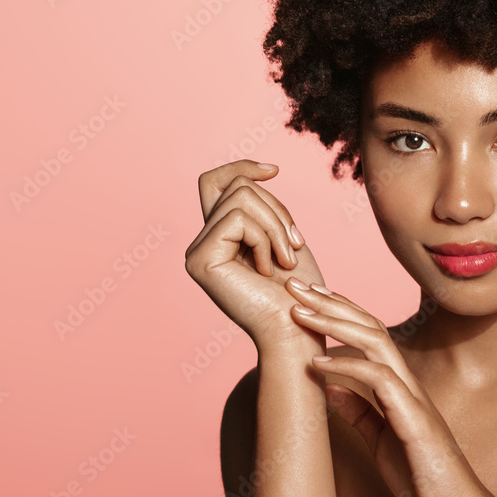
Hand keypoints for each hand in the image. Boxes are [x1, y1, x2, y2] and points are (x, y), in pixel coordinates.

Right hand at [185, 160, 325, 347]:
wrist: (298, 330)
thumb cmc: (299, 291)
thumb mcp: (284, 235)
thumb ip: (262, 207)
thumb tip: (257, 173)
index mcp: (219, 237)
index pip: (216, 182)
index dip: (242, 167)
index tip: (274, 171)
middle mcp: (201, 243)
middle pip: (236, 186)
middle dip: (276, 209)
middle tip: (293, 246)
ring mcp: (197, 252)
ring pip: (240, 197)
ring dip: (276, 225)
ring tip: (285, 260)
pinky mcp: (200, 259)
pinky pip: (238, 218)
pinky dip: (265, 238)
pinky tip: (270, 269)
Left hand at [284, 278, 489, 496]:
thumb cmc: (422, 476)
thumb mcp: (380, 438)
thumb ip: (358, 409)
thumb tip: (327, 384)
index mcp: (398, 385)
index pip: (367, 333)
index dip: (337, 309)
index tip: (305, 295)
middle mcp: (407, 382)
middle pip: (368, 325)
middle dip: (330, 301)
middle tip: (293, 283)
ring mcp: (413, 398)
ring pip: (375, 342)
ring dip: (333, 322)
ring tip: (298, 313)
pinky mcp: (416, 420)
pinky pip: (380, 381)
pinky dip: (347, 367)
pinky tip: (318, 363)